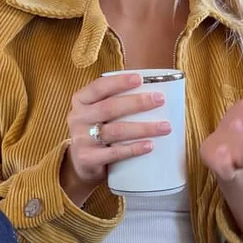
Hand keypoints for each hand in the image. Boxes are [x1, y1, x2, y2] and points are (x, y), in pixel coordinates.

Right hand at [62, 73, 169, 205]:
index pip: (99, 87)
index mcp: (81, 100)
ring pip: (116, 131)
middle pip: (110, 108)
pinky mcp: (87, 158)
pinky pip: (114, 152)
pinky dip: (134, 148)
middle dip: (137, 103)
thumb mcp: (98, 113)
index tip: (139, 79)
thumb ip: (115, 101)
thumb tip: (152, 91)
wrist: (80, 163)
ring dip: (143, 128)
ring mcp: (81, 139)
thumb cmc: (97, 130)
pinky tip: (149, 145)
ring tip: (164, 127)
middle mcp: (78, 118)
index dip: (119, 82)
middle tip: (160, 100)